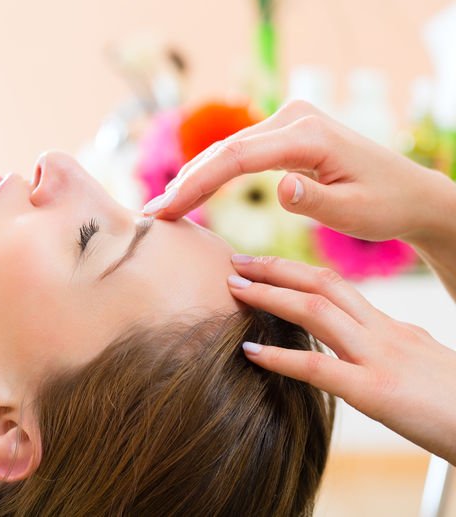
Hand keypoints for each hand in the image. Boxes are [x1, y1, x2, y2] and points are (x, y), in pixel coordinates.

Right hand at [145, 100, 444, 242]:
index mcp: (308, 134)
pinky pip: (238, 152)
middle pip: (223, 150)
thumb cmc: (385, 204)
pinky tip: (188, 191)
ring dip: (192, 177)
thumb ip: (316, 201)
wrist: (410, 192)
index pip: (236, 158)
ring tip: (161, 208)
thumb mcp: (355, 213)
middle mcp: (294, 117)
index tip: (165, 211)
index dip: (195, 185)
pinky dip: (211, 172)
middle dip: (184, 182)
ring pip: (226, 149)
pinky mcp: (284, 132)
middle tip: (149, 216)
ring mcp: (287, 121)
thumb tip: (279, 186)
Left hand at [226, 254, 455, 464]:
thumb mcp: (422, 360)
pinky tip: (249, 351)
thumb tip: (376, 335)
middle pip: (323, 285)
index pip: (336, 286)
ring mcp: (379, 359)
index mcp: (390, 327)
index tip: (262, 264)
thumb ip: (393, 344)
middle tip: (236, 263)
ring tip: (234, 291)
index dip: (295, 271)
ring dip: (270, 297)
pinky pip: (319, 368)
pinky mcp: (376, 391)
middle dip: (275, 270)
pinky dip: (279, 357)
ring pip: (316, 313)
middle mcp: (382, 333)